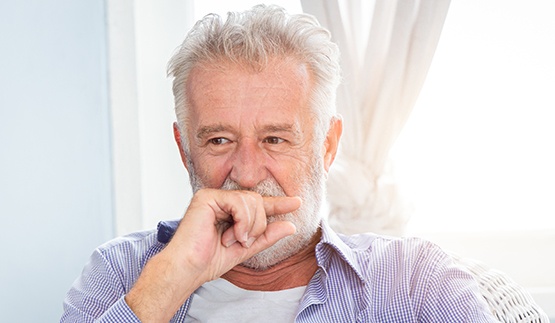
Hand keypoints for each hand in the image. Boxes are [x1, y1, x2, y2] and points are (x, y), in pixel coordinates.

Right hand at [126, 188, 300, 321]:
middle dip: (258, 225)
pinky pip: (239, 202)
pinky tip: (231, 235)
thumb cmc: (208, 261)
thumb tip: (291, 226)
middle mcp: (221, 200)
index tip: (297, 202)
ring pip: (251, 201)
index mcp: (229, 211)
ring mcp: (214, 196)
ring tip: (235, 240)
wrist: (188, 269)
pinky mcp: (207, 196)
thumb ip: (267, 236)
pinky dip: (242, 221)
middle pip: (257, 201)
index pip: (258, 203)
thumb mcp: (246, 249)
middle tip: (244, 242)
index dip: (278, 203)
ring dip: (250, 226)